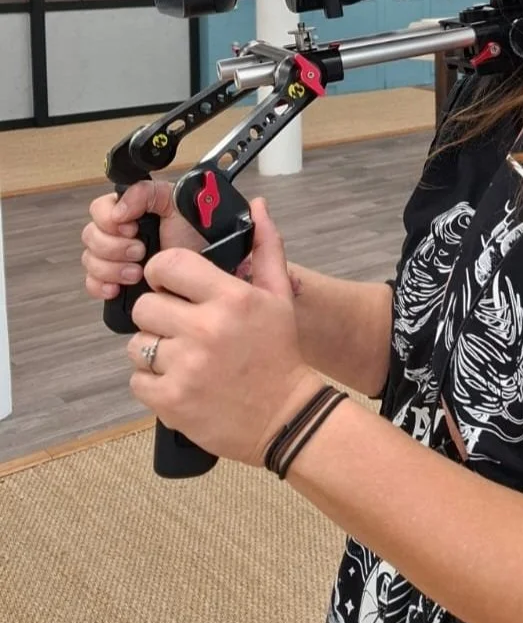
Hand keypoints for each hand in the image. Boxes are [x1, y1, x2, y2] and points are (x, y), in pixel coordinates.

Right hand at [82, 179, 204, 301]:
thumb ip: (148, 192)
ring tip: (137, 273)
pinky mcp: (117, 280)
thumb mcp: (177, 202)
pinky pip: (92, 283)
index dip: (109, 220)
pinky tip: (118, 288)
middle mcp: (121, 232)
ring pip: (90, 260)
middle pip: (91, 236)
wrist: (211, 263)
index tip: (130, 228)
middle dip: (114, 247)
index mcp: (132, 209)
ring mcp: (117, 257)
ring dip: (111, 268)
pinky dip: (101, 285)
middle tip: (139, 251)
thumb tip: (119, 209)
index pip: (99, 208)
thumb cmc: (199, 232)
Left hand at [127, 198, 322, 465]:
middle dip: (159, 315)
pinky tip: (181, 382)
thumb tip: (259, 206)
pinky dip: (154, 383)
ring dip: (155, 350)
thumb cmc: (279, 352)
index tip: (173, 286)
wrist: (286, 417)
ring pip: (137, 344)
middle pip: (144, 306)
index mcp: (231, 297)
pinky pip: (137, 380)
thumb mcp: (279, 296)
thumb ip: (266, 247)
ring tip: (184, 358)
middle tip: (182, 327)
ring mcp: (186, 367)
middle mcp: (206, 329)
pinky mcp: (171, 401)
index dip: (163, 274)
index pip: (167, 265)